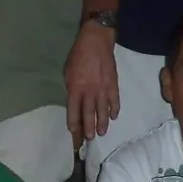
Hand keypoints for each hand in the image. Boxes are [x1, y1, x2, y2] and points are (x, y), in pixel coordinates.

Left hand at [64, 21, 118, 146]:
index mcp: (75, 88)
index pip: (73, 110)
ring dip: (103, 123)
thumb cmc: (78, 55)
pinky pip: (115, 101)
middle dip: (89, 128)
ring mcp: (103, 89)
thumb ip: (71, 88)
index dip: (74, 123)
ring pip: (103, 111)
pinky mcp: (113, 84)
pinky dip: (114, 109)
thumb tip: (75, 101)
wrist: (96, 42)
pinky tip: (113, 116)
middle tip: (90, 139)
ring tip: (102, 132)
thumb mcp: (67, 72)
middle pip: (89, 114)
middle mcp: (89, 91)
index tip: (74, 132)